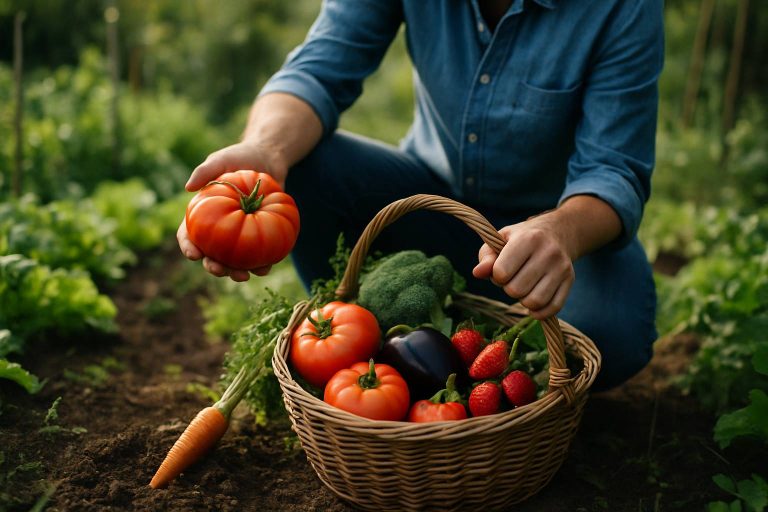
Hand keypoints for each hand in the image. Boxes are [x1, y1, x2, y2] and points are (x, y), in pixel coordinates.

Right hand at [177, 140, 287, 280]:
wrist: (270, 159)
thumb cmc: (241, 157)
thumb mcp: (222, 159)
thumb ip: (206, 170)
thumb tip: (188, 187)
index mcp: (203, 215)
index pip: (189, 235)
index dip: (188, 247)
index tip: (194, 254)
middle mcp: (220, 229)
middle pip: (211, 255)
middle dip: (213, 267)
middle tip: (220, 270)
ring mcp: (241, 235)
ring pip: (235, 261)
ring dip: (236, 272)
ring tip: (244, 276)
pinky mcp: (262, 236)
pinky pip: (260, 255)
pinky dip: (261, 265)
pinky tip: (265, 269)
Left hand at [472, 213, 576, 319]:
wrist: (557, 232)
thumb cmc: (521, 238)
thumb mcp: (500, 239)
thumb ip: (486, 257)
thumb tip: (477, 273)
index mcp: (528, 239)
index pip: (502, 272)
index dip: (496, 276)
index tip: (501, 269)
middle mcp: (548, 253)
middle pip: (516, 290)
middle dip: (509, 289)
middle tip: (513, 278)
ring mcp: (561, 268)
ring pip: (534, 302)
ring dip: (523, 301)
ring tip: (524, 288)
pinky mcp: (570, 280)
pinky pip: (553, 308)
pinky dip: (539, 312)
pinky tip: (533, 303)